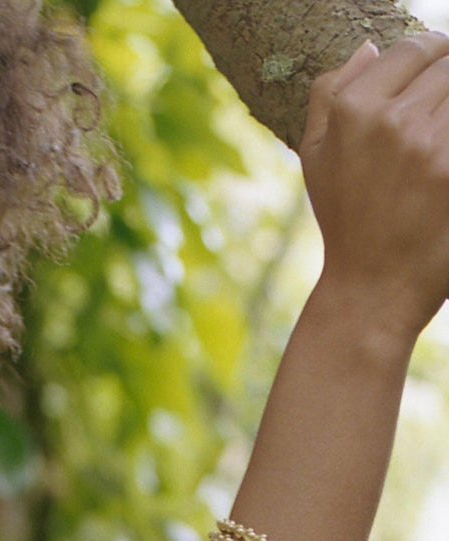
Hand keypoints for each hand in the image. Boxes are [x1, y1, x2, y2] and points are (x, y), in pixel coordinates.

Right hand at [300, 32, 448, 340]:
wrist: (373, 285)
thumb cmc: (345, 221)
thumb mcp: (314, 158)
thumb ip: (328, 96)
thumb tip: (368, 49)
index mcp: (352, 111)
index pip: (416, 47)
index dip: (431, 57)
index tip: (434, 80)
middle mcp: (391, 122)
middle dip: (447, 88)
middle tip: (435, 124)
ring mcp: (431, 145)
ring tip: (437, 146)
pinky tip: (442, 166)